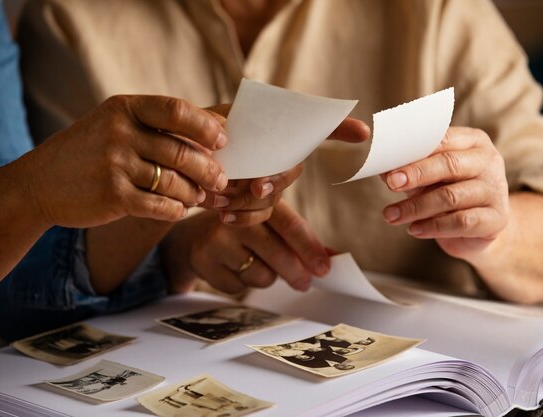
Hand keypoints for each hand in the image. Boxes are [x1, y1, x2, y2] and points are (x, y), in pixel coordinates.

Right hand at [22, 95, 227, 227]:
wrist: (39, 184)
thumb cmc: (89, 153)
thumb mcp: (115, 126)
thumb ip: (157, 127)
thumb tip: (217, 132)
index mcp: (124, 108)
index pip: (176, 110)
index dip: (206, 126)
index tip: (223, 140)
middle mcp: (119, 133)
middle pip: (182, 151)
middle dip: (209, 169)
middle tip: (221, 180)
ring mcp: (115, 164)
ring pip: (175, 182)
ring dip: (194, 193)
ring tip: (199, 197)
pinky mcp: (113, 196)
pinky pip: (160, 205)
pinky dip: (176, 209)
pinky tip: (179, 209)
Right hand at [161, 200, 329, 293]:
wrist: (193, 237)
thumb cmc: (242, 231)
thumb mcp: (269, 224)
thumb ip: (300, 238)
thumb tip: (334, 257)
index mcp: (257, 199)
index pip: (290, 224)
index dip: (309, 248)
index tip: (324, 268)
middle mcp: (235, 215)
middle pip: (277, 253)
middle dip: (296, 273)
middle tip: (304, 282)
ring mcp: (217, 237)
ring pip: (260, 274)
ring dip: (266, 277)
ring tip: (255, 263)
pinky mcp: (204, 260)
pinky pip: (239, 287)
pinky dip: (242, 284)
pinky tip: (234, 269)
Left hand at [202, 104, 371, 225]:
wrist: (178, 169)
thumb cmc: (193, 138)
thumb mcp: (199, 124)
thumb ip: (213, 124)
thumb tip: (225, 132)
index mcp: (269, 128)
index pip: (311, 125)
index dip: (340, 127)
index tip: (363, 132)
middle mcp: (276, 154)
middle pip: (292, 168)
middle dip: (277, 179)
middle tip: (257, 186)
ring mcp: (268, 181)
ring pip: (274, 197)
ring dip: (249, 200)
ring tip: (218, 196)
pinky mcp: (255, 204)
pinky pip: (260, 216)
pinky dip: (242, 217)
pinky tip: (224, 215)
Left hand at [381, 127, 508, 261]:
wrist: (479, 230)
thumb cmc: (449, 193)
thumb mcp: (429, 177)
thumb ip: (409, 169)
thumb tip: (381, 169)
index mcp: (472, 142)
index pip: (442, 140)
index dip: (413, 152)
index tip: (389, 165)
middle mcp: (488, 161)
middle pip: (450, 164)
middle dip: (416, 174)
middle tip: (391, 184)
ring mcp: (495, 190)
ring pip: (451, 196)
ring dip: (416, 207)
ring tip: (392, 215)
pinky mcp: (497, 218)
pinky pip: (461, 222)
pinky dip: (433, 227)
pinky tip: (414, 229)